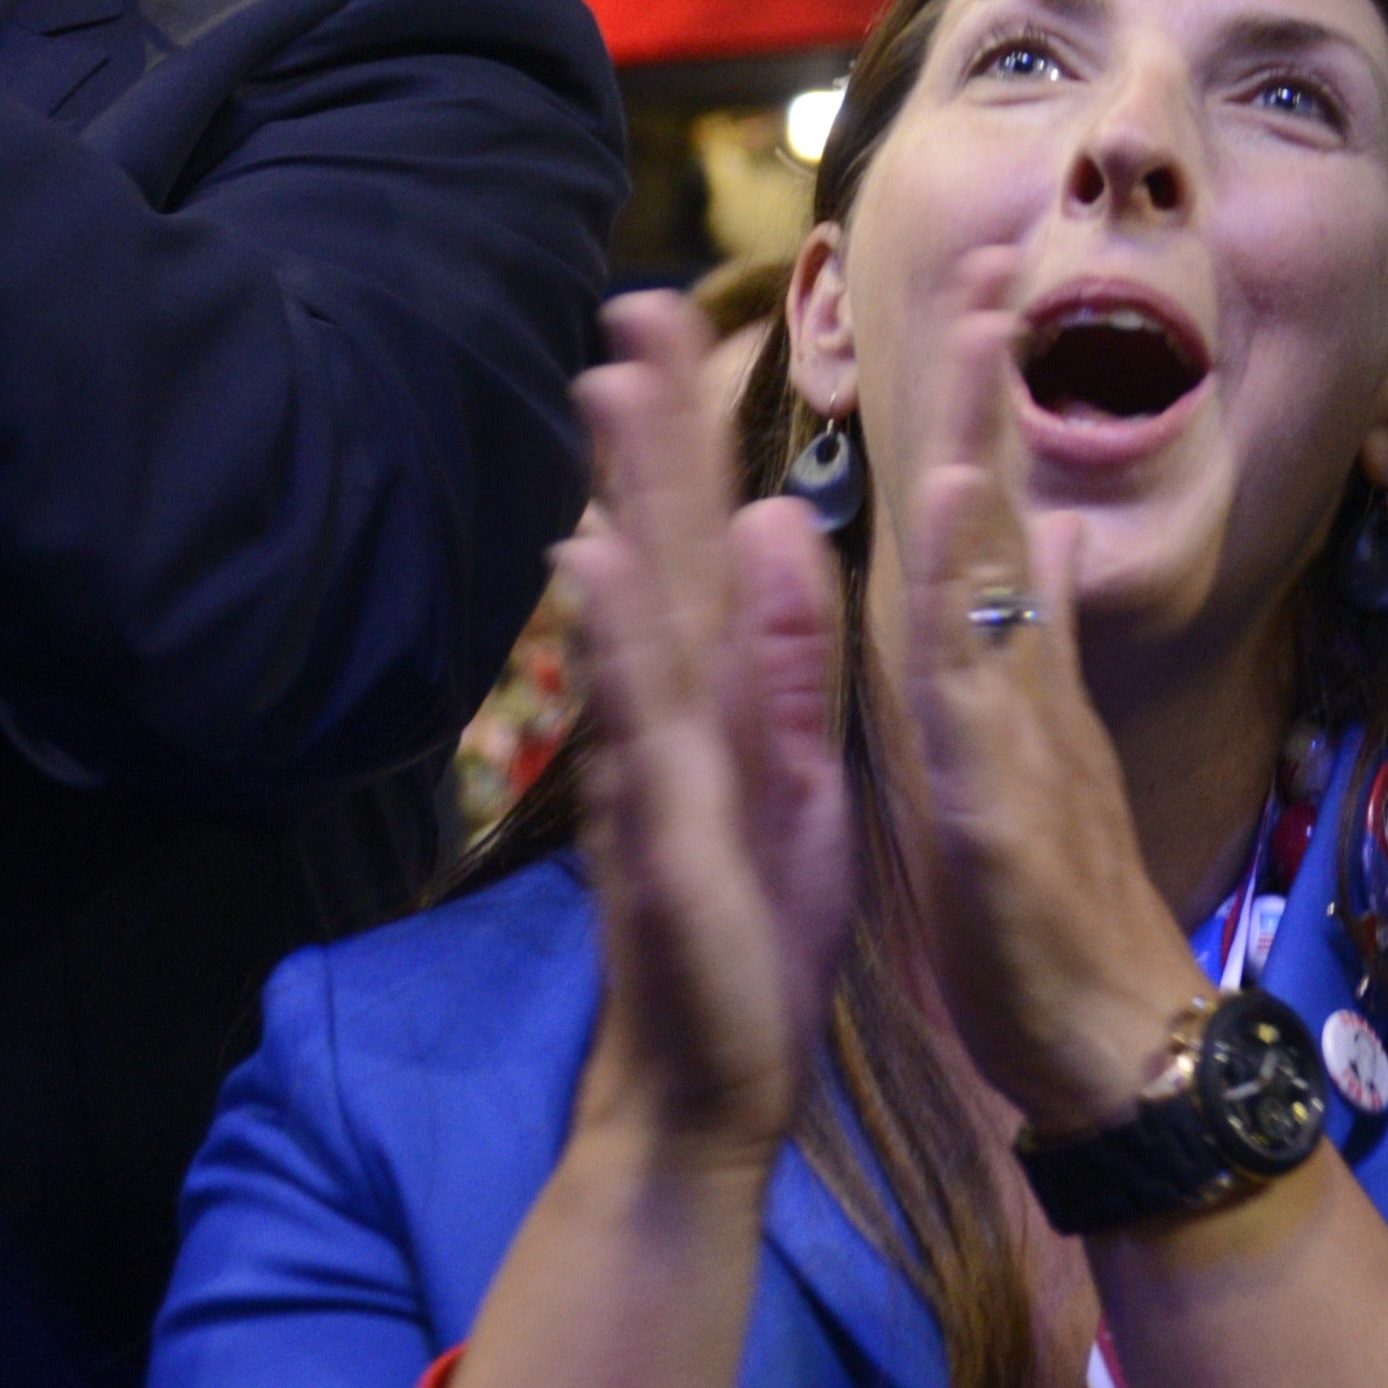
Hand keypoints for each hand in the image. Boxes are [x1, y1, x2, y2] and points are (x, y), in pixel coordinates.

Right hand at [556, 294, 856, 1170]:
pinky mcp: (661, 839)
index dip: (695, 437)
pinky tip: (593, 569)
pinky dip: (615, 648)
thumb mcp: (795, 772)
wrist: (710, 1086)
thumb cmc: (753, 934)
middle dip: (645, 428)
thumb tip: (771, 528)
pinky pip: (640, 732)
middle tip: (629, 301)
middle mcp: (674, 719)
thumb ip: (783, 655)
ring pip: (637, 615)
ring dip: (619, 500)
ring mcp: (657, 773)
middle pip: (657, 551)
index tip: (691, 319)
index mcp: (719, 701)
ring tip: (606, 391)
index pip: (705, 545)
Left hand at [874, 274, 1211, 1145]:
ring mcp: (1019, 747)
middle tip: (984, 263)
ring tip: (968, 372)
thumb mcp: (1022, 748)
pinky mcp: (1005, 826)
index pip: (982, 507)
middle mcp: (1018, 684)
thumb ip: (1022, 643)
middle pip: (998, 512)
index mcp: (1003, 668)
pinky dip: (970, 649)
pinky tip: (957, 588)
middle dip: (987, 387)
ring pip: (995, 598)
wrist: (1111, 1040)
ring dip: (979, 482)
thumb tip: (1041, 543)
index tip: (973, 282)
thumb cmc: (1055, 904)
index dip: (974, 395)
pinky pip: (981, 729)